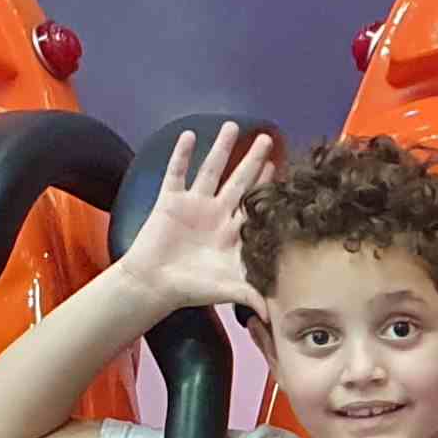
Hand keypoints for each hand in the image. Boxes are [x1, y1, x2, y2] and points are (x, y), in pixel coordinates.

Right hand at [117, 120, 276, 320]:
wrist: (154, 285)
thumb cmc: (193, 289)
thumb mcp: (229, 289)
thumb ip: (255, 294)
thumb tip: (280, 312)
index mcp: (233, 232)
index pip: (255, 203)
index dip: (268, 185)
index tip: (282, 165)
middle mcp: (216, 214)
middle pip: (239, 180)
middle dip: (253, 159)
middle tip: (267, 137)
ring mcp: (193, 205)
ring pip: (211, 170)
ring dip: (220, 148)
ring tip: (232, 125)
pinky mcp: (170, 201)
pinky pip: (177, 173)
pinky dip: (182, 154)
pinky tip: (189, 135)